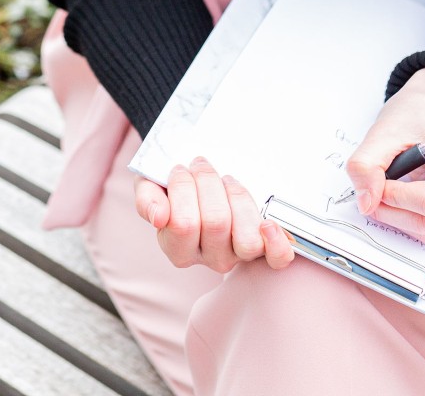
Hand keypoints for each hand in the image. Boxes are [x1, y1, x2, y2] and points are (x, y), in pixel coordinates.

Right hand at [133, 156, 297, 271]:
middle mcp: (210, 258)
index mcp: (178, 250)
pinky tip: (269, 224)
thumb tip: (159, 216)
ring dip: (237, 198)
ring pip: (246, 237)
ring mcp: (238, 255)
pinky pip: (276, 258)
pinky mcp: (263, 249)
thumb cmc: (173, 187)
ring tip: (226, 181)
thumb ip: (147, 200)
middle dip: (208, 182)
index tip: (179, 169)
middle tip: (200, 166)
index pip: (183, 223)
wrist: (199, 179)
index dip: (183, 188)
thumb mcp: (150, 188)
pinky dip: (277, 244)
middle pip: (216, 222)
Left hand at [344, 68, 424, 243]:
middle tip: (374, 189)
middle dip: (393, 210)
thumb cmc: (419, 115)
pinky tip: (408, 196)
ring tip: (391, 189)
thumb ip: (367, 164)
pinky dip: (414, 220)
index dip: (395, 197)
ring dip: (401, 217)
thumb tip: (366, 203)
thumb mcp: (386, 130)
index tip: (376, 182)